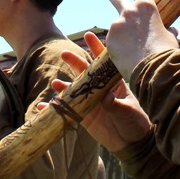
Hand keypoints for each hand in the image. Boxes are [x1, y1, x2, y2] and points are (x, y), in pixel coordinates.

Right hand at [42, 32, 151, 152]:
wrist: (132, 143)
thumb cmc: (136, 122)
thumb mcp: (128, 111)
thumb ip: (116, 105)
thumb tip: (105, 99)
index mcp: (114, 83)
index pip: (104, 62)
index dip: (97, 48)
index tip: (89, 35)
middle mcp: (100, 90)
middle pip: (85, 72)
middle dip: (75, 62)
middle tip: (65, 53)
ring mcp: (90, 102)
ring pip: (74, 90)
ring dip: (63, 85)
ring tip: (56, 83)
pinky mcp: (83, 116)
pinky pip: (66, 110)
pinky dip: (54, 108)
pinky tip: (43, 107)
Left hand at [104, 0, 178, 79]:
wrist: (155, 71)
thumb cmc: (167, 52)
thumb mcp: (169, 36)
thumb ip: (165, 30)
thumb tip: (171, 30)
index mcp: (146, 6)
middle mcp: (129, 12)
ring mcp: (117, 25)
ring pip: (116, 25)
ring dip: (121, 33)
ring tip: (133, 49)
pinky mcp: (109, 40)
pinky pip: (113, 41)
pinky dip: (118, 47)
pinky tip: (127, 56)